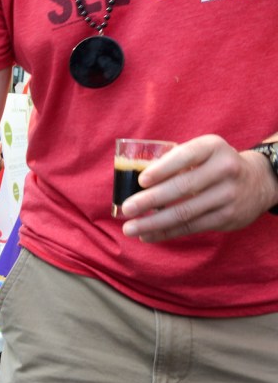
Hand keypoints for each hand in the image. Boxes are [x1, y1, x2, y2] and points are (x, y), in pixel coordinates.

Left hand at [121, 134, 276, 241]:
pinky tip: (147, 235)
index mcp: (212, 147)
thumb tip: (131, 180)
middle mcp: (224, 169)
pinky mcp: (227, 217)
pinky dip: (166, 232)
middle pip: (183, 188)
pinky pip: (191, 227)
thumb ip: (173, 160)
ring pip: (185, 212)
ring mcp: (227, 195)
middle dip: (150, 200)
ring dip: (153, 222)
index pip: (186, 156)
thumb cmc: (212, 165)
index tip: (141, 180)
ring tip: (130, 228)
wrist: (257, 182)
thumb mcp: (201, 153)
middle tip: (126, 209)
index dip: (163, 169)